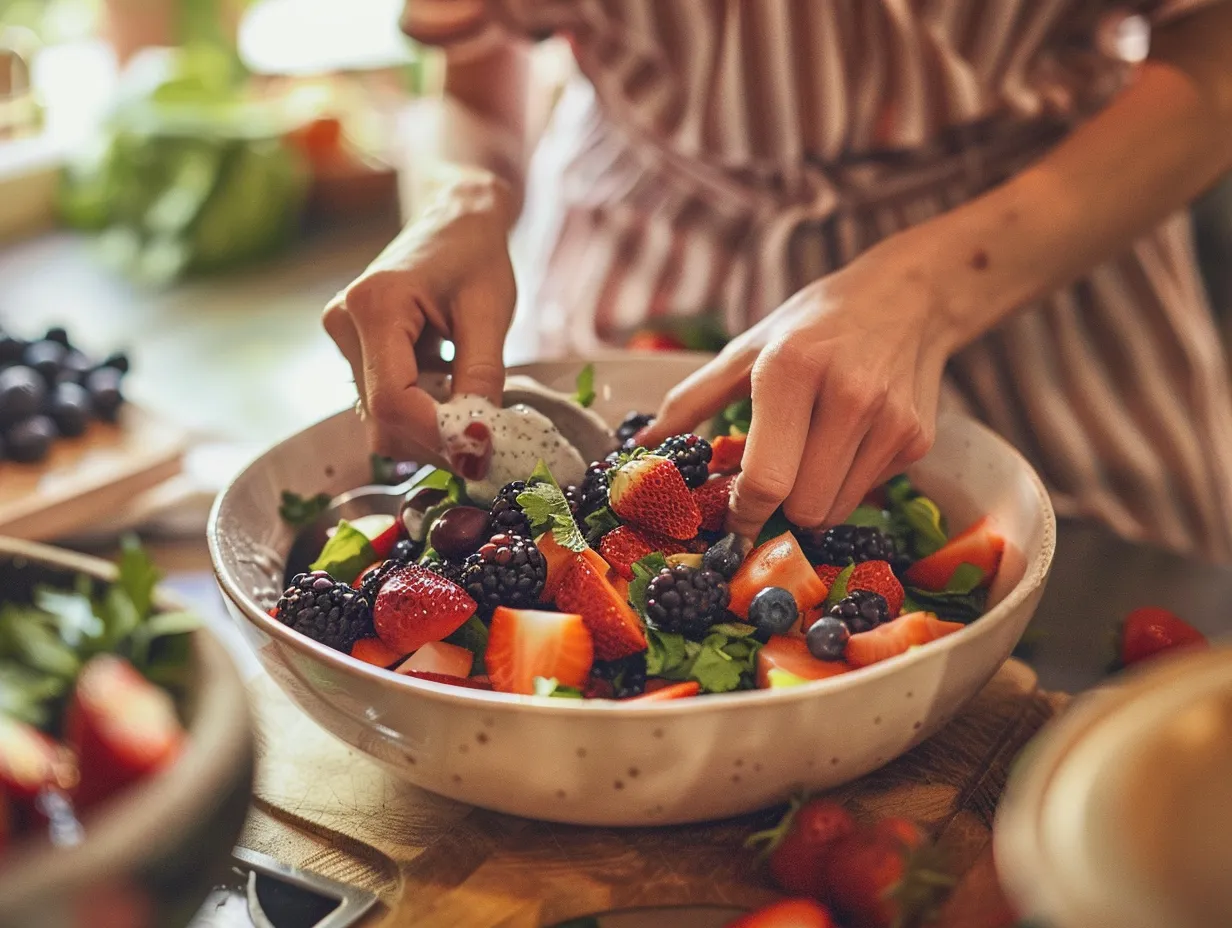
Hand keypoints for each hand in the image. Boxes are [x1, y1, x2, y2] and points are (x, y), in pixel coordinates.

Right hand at [322, 170, 516, 458]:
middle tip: (486, 440)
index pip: (393, 400)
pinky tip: (449, 391)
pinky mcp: (352, 349)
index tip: (482, 451)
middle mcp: (344, 323)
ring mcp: (342, 338)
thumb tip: (477, 442)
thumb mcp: (490, 315)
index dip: (437, 436)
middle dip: (435, 441)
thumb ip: (481, 379)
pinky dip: (421, 414)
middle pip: (382, 418)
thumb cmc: (476, 256)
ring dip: (430, 431)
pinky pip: (383, 404)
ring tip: (471, 407)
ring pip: (381, 419)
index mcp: (375, 305)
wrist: (454, 220)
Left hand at [639, 238, 957, 537]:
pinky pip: (865, 494)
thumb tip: (641, 445)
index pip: (766, 480)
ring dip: (811, 500)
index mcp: (792, 368)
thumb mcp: (746, 348)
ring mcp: (890, 421)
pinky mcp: (917, 440)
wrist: (908, 297)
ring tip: (808, 455)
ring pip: (835, 512)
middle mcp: (849, 395)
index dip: (743, 514)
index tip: (731, 521)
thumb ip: (691, 400)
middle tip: (768, 484)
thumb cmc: (813, 325)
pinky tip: (845, 442)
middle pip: (803, 508)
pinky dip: (845, 483)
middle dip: (778, 508)